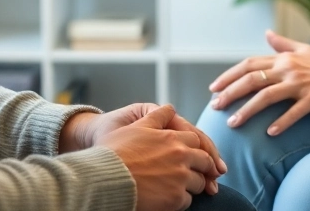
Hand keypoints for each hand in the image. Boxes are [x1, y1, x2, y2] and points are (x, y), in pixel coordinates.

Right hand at [96, 104, 217, 210]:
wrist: (105, 179)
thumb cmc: (115, 153)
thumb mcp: (136, 127)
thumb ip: (157, 117)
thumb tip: (170, 109)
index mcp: (172, 137)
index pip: (197, 139)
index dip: (198, 148)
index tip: (197, 155)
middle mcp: (181, 156)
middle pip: (204, 161)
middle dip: (204, 168)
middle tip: (202, 174)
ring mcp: (180, 178)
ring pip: (199, 182)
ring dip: (193, 184)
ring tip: (180, 187)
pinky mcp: (176, 199)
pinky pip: (188, 200)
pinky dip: (182, 200)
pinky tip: (170, 198)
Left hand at [209, 29, 309, 134]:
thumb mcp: (305, 50)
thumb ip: (283, 43)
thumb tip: (266, 33)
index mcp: (283, 58)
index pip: (248, 65)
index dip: (229, 76)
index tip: (214, 88)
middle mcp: (288, 68)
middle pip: (252, 80)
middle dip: (230, 93)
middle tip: (215, 106)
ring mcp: (301, 84)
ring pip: (266, 96)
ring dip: (247, 110)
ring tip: (233, 124)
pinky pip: (294, 112)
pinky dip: (281, 122)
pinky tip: (269, 133)